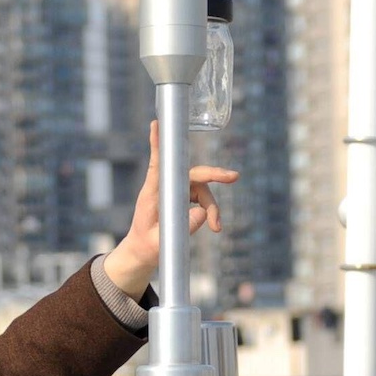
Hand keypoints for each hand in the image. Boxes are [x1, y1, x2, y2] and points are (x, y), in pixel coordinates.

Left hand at [104, 122, 235, 298]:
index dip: (157, 144)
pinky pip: (202, 200)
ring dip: (213, 207)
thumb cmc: (146, 247)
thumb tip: (203, 214)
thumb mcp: (159, 243)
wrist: (142, 252)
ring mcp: (176, 192)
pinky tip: (216, 226)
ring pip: (202, 190)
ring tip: (217, 227)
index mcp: (152, 192)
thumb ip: (181, 228)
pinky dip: (211, 212)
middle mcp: (165, 187)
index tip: (155, 124)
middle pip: (192, 174)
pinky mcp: (183, 199)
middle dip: (214, 174)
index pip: (157, 164)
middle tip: (234, 176)